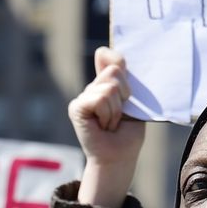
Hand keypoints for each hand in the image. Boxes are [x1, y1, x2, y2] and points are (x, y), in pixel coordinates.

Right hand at [69, 47, 147, 207]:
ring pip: (109, 88)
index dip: (122, 70)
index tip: (127, 94)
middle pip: (114, 72)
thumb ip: (119, 74)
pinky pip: (99, 99)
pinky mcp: (76, 107)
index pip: (112, 59)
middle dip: (124, 96)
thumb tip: (101, 50)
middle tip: (119, 116)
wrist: (120, 157)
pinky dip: (107, 114)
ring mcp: (82, 97)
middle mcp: (91, 88)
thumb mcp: (130, 99)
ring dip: (116, 110)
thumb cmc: (127, 132)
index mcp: (104, 83)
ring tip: (111, 124)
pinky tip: (103, 126)